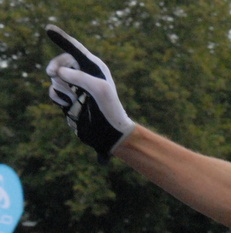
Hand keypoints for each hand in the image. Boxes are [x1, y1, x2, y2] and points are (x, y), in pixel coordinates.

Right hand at [44, 25, 134, 162]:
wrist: (110, 133)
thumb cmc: (110, 110)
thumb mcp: (99, 90)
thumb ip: (80, 77)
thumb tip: (59, 72)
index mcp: (95, 67)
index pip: (75, 49)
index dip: (62, 38)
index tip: (48, 29)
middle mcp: (85, 74)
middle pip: (61, 61)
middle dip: (56, 67)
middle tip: (52, 73)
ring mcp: (76, 87)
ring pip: (56, 78)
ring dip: (61, 88)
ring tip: (74, 98)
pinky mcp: (69, 99)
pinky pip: (53, 92)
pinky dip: (57, 97)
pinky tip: (68, 104)